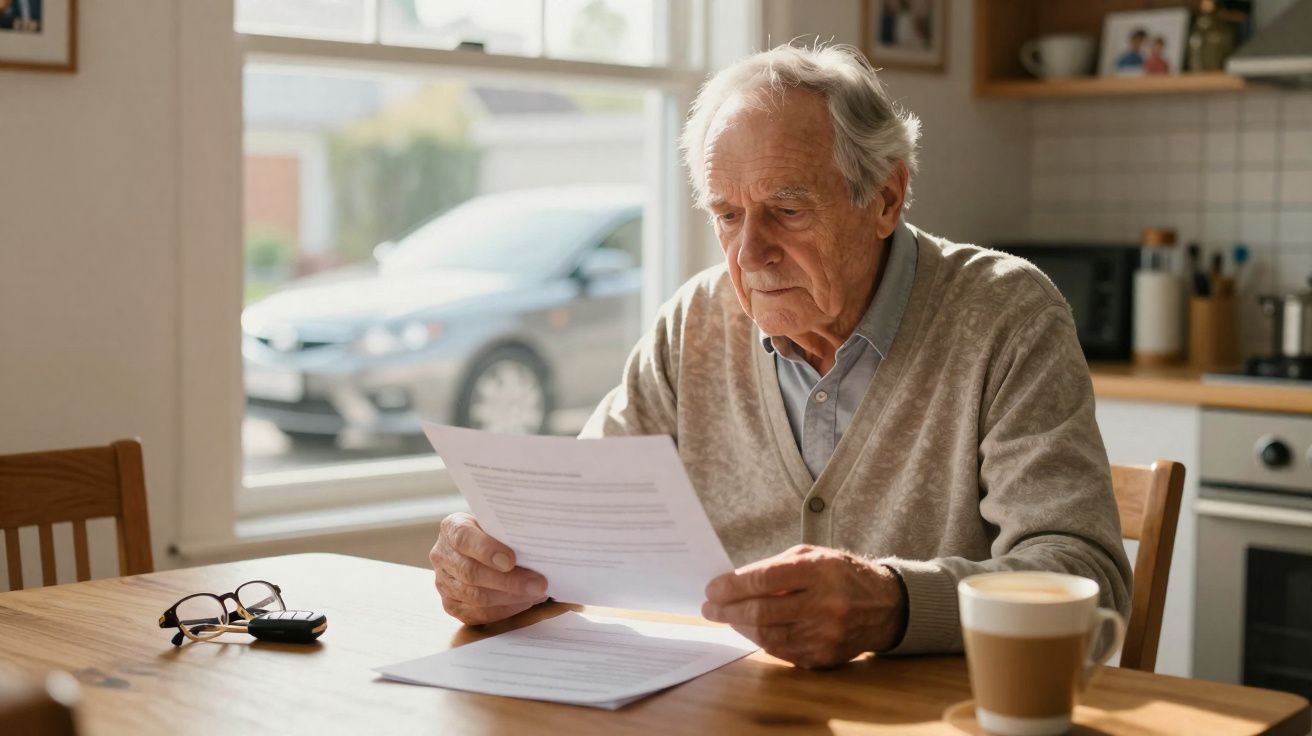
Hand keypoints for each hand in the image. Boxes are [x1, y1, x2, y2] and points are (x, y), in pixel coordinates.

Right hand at [430, 512, 548, 624]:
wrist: (481, 546)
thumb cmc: (495, 532)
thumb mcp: (498, 523)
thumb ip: (509, 532)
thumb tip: (539, 549)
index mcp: (451, 528)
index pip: (463, 538)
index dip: (486, 550)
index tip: (512, 560)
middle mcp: (442, 555)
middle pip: (471, 573)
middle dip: (509, 581)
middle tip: (538, 584)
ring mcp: (443, 583)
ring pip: (476, 597)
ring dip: (511, 598)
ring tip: (536, 594)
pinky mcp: (451, 605)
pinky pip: (478, 614)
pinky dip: (505, 610)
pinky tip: (524, 602)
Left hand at [701, 544, 906, 667]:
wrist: (884, 606)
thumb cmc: (840, 574)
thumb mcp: (813, 556)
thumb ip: (775, 567)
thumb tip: (733, 582)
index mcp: (820, 571)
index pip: (766, 579)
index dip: (733, 585)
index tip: (712, 588)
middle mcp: (825, 604)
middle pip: (762, 612)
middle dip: (728, 610)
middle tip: (709, 608)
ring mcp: (825, 634)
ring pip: (767, 635)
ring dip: (740, 627)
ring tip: (726, 617)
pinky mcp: (824, 656)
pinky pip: (781, 651)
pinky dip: (761, 639)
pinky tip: (750, 629)